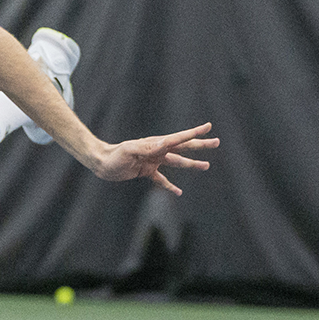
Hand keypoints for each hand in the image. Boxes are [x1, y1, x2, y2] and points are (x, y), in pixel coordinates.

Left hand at [92, 123, 218, 195]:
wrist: (101, 163)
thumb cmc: (114, 155)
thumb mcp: (129, 150)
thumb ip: (145, 148)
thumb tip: (163, 145)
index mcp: (155, 143)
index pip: (178, 138)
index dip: (194, 133)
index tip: (208, 127)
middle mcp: (157, 150)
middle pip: (183, 147)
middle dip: (200, 145)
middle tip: (216, 142)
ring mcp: (153, 160)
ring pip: (177, 162)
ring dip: (192, 164)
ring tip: (206, 166)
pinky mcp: (146, 171)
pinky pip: (161, 180)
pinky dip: (170, 186)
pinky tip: (179, 192)